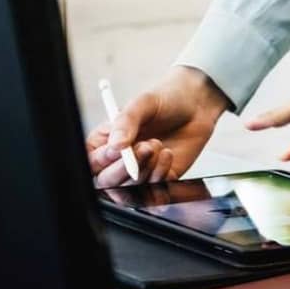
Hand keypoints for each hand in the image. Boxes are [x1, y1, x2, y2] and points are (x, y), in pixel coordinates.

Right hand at [86, 67, 228, 188]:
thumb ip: (126, 122)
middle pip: (108, 181)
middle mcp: (119, 159)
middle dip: (125, 168)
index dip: (102, 160)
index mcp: (106, 140)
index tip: (119, 150)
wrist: (198, 104)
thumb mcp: (143, 103)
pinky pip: (154, 188)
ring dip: (146, 168)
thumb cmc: (166, 99)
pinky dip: (161, 174)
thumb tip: (116, 146)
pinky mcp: (160, 178)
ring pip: (131, 187)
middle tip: (145, 148)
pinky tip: (168, 154)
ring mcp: (139, 170)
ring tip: (159, 143)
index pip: (92, 161)